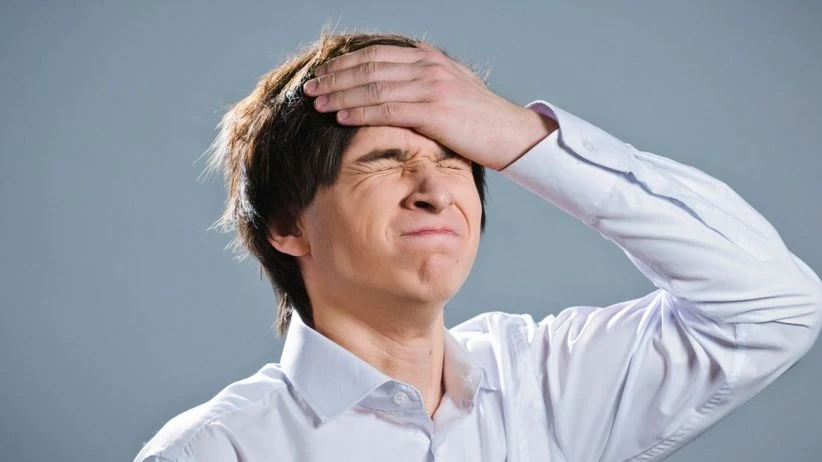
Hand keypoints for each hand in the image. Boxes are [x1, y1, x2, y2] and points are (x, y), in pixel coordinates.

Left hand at [302, 43, 557, 170]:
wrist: (511, 134)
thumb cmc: (479, 120)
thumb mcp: (451, 90)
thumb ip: (423, 83)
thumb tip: (393, 87)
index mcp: (429, 58)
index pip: (377, 55)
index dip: (345, 63)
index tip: (322, 73)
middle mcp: (428, 65)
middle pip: (369, 66)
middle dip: (335, 76)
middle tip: (309, 87)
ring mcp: (431, 85)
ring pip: (373, 86)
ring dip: (340, 94)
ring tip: (316, 103)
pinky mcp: (434, 109)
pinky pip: (387, 108)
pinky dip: (360, 111)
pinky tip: (341, 116)